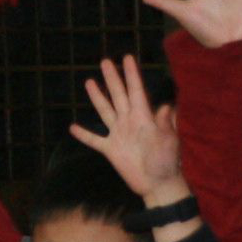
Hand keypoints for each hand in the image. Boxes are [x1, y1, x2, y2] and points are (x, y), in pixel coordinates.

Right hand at [68, 54, 187, 207]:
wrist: (158, 184)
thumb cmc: (167, 162)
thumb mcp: (168, 142)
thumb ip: (165, 124)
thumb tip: (167, 106)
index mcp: (143, 117)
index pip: (136, 91)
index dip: (132, 74)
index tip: (127, 57)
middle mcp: (129, 121)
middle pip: (118, 95)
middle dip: (112, 78)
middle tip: (105, 61)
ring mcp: (118, 134)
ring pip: (105, 111)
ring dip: (97, 97)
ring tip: (89, 82)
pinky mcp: (111, 150)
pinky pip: (95, 140)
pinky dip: (84, 134)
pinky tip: (73, 127)